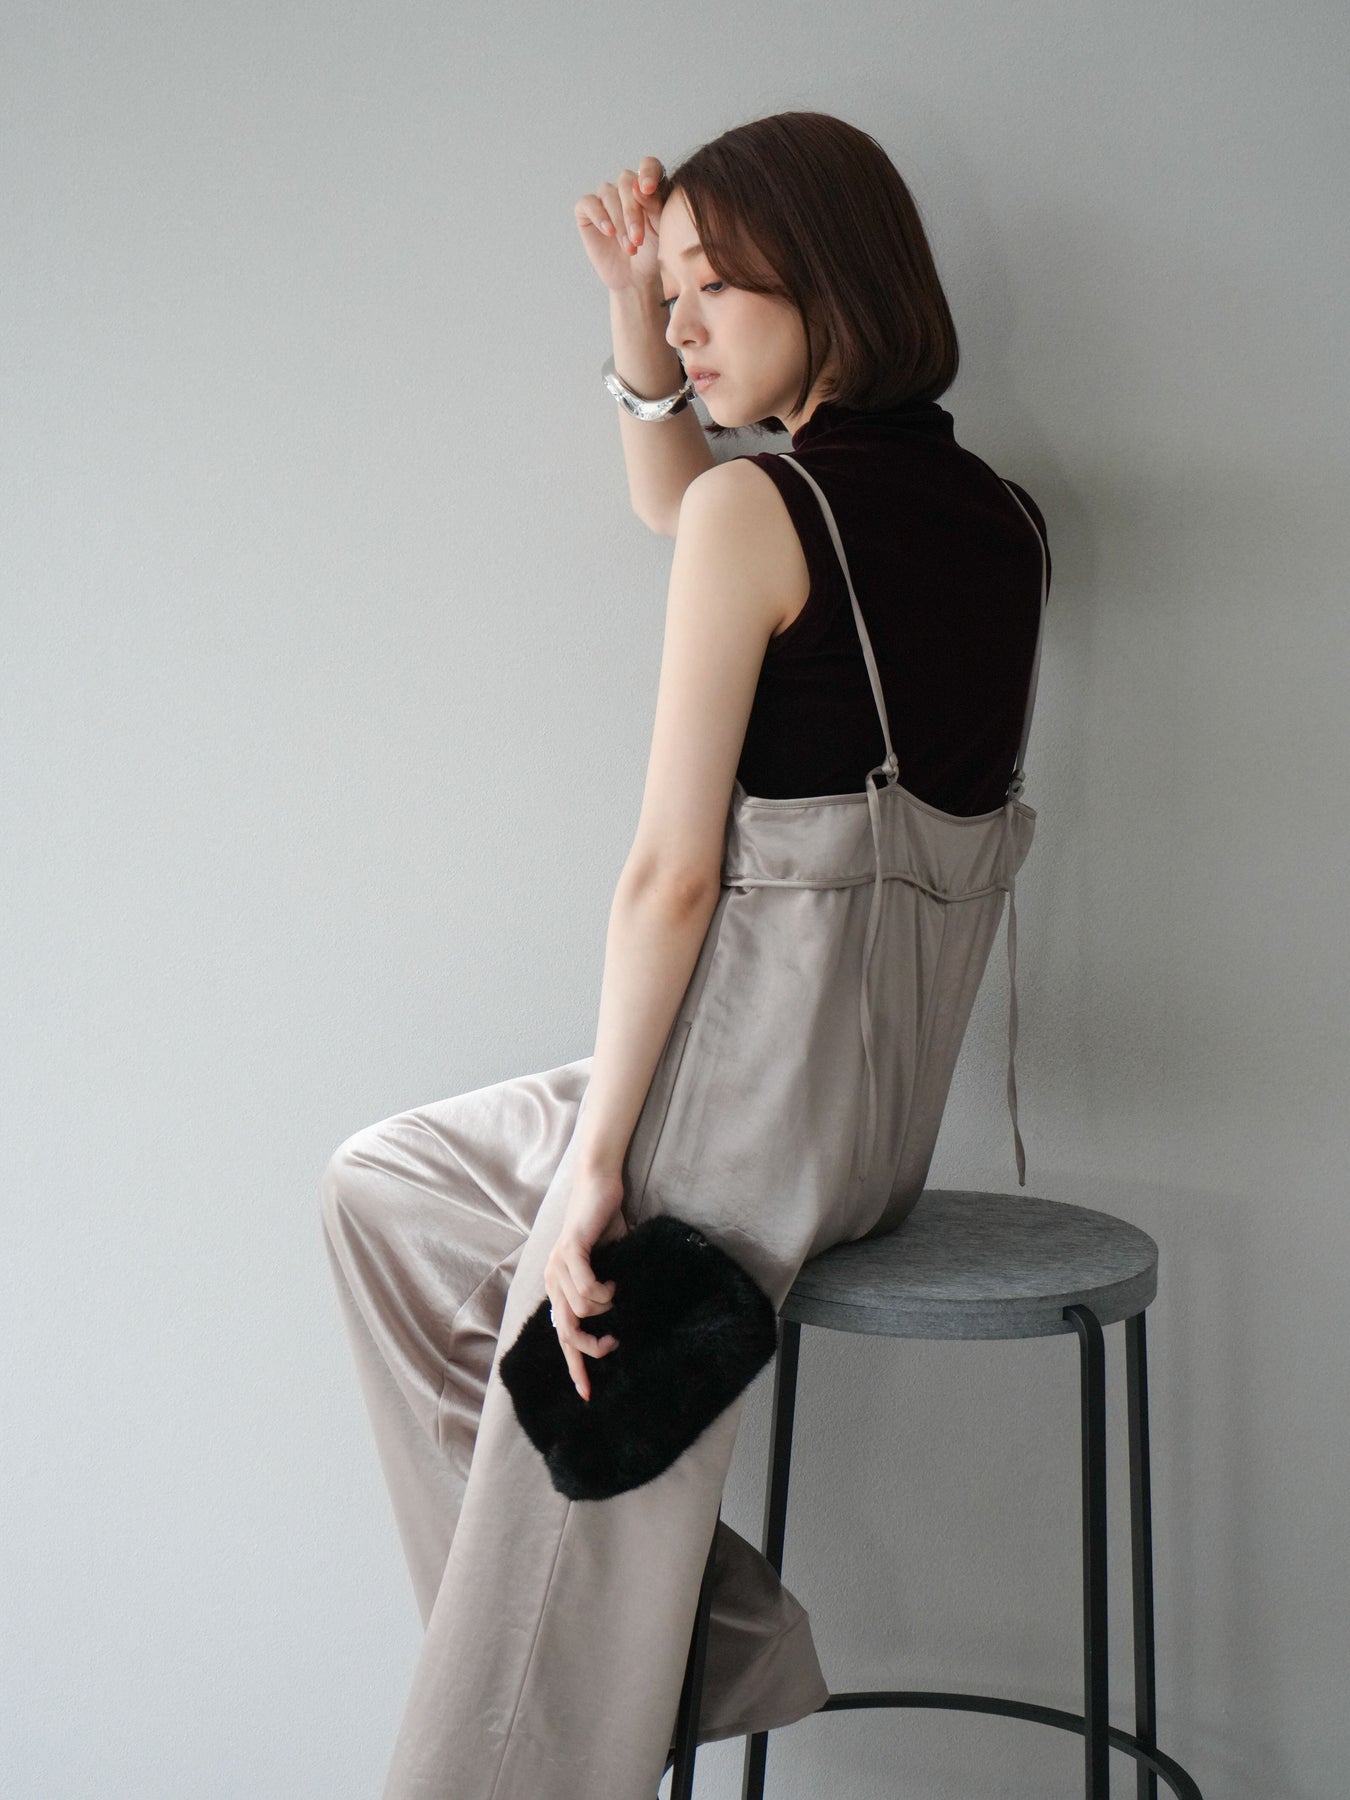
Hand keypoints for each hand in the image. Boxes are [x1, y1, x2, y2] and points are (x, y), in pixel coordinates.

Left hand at [544, 1165, 629, 1400]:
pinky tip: (614, 1282)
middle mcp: (553, 1280)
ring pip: (581, 1310)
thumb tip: (623, 1321)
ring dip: (605, 1308)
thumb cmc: (604, 1224)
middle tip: (613, 1344)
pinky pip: (587, 1287)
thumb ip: (606, 1291)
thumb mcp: (606, 1266)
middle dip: (589, 1348)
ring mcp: (558, 1266)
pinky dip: (603, 1291)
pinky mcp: (571, 1250)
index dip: (575, 1367)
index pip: (563, 1337)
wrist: (599, 1185)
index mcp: (559, 1288)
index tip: (588, 1393)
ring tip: (617, 1291)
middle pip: (566, 1332)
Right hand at [574, 156, 666, 295]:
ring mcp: (605, 197)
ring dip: (619, 222)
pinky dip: (599, 216)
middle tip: (638, 239)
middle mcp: (625, 188)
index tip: (649, 189)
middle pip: (626, 182)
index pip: (649, 165)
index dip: (647, 172)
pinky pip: (589, 203)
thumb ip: (655, 206)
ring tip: (630, 247)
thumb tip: (640, 186)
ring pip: (608, 193)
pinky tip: (608, 232)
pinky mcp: (587, 210)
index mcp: (647, 186)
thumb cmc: (652, 253)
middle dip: (632, 211)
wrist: (636, 278)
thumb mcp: (661, 230)